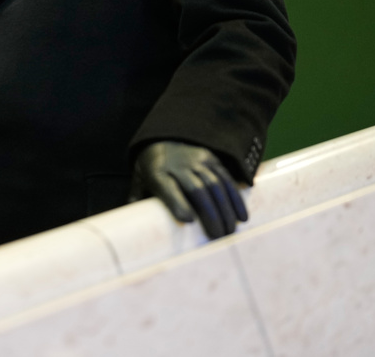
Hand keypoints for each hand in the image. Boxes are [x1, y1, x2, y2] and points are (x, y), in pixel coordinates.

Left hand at [129, 140, 247, 238]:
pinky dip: (236, 198)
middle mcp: (178, 165)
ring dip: (225, 209)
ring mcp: (197, 160)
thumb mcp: (139, 180)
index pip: (167, 187)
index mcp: (157, 172)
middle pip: (197, 188)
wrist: (162, 138)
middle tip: (218, 236)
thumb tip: (133, 226)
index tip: (188, 220)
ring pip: (214, 184)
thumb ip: (137, 200)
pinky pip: (226, 178)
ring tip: (230, 231)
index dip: (178, 202)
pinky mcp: (212, 158)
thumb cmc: (150, 169)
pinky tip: (242, 216)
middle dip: (210, 213)